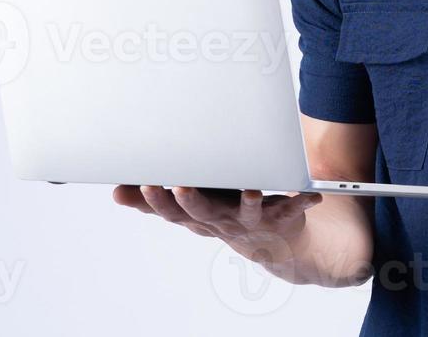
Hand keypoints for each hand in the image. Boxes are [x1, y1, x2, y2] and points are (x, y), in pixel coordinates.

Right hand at [114, 185, 320, 269]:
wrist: (275, 244)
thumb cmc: (225, 214)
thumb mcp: (189, 208)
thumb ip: (155, 200)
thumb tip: (117, 192)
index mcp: (199, 216)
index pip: (172, 211)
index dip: (158, 201)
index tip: (146, 183)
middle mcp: (223, 220)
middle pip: (202, 212)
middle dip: (190, 200)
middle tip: (179, 184)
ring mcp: (252, 220)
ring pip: (247, 212)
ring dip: (247, 202)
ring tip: (250, 190)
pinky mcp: (282, 216)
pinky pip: (293, 208)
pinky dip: (302, 202)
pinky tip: (310, 195)